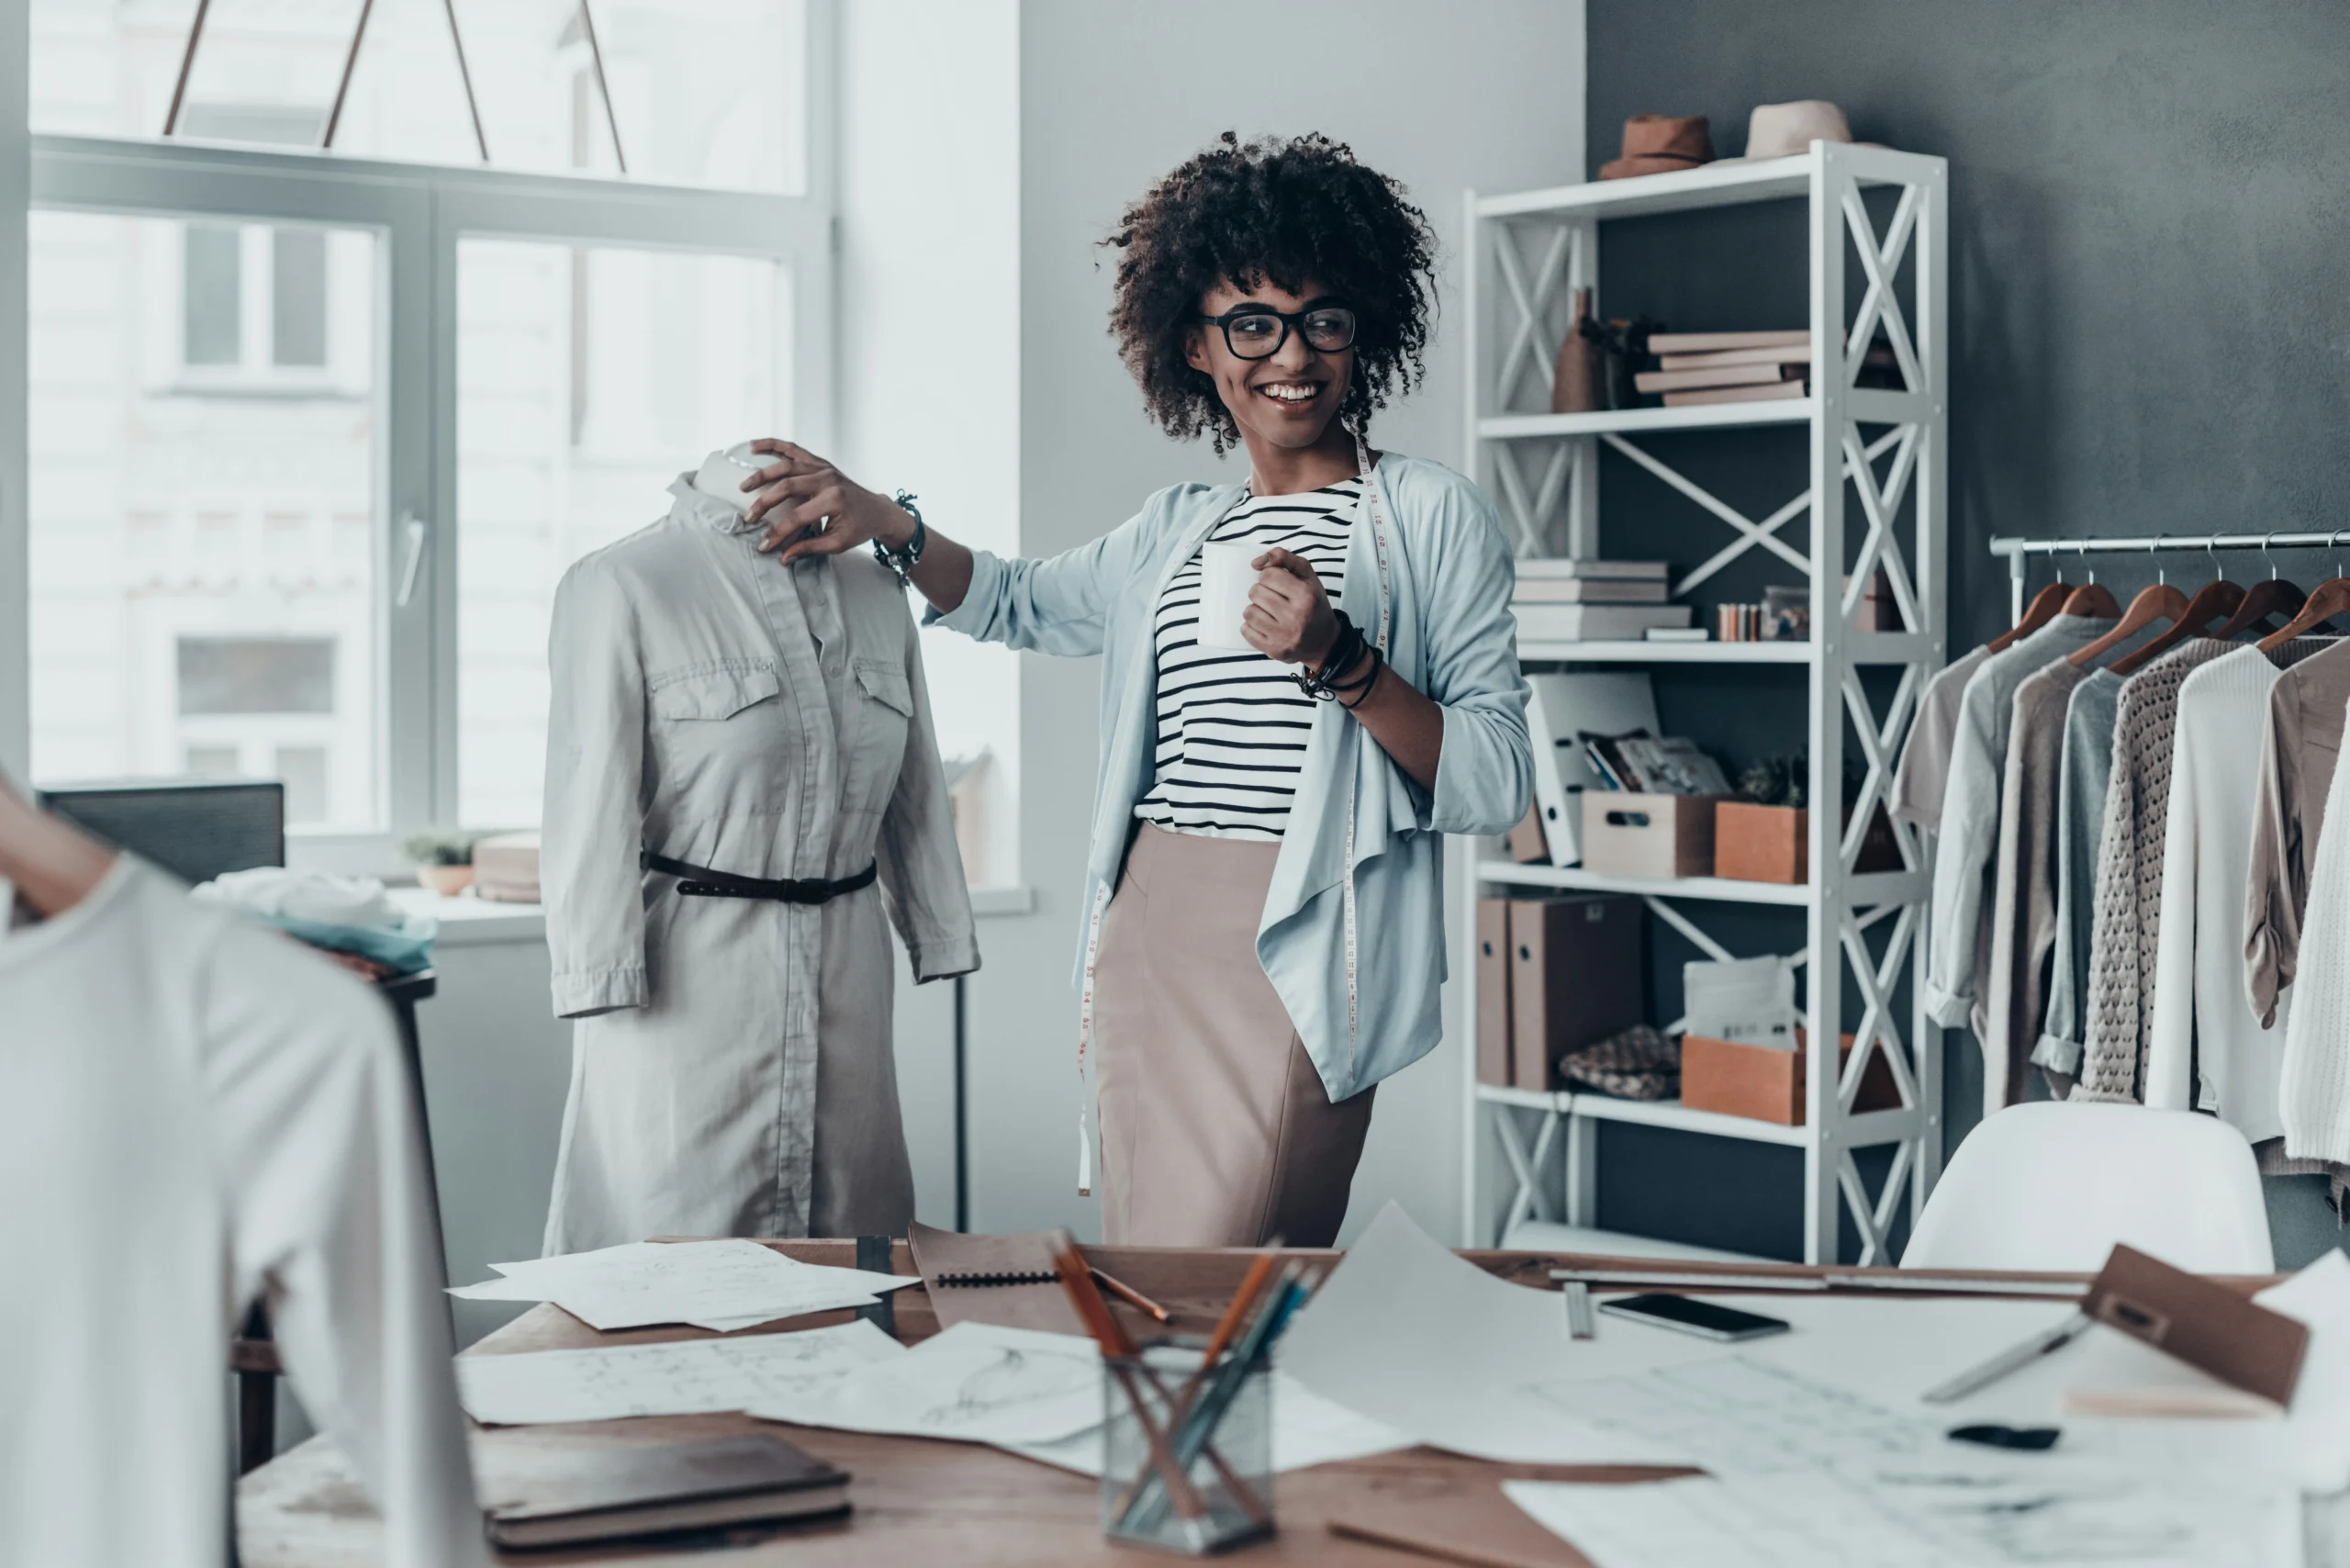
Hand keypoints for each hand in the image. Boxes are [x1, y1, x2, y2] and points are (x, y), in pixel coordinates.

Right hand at [739, 440, 914, 563]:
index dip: (778, 532)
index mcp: (833, 500)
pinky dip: (773, 445)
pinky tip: (755, 446)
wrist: (877, 510)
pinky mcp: (820, 462)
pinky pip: (793, 449)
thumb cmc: (859, 528)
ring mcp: (823, 467)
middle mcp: (827, 479)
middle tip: (748, 518)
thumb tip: (783, 557)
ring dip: (762, 474)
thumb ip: (809, 548)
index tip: (764, 545)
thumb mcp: (837, 543)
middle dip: (764, 503)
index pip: (797, 517)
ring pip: (786, 465)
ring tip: (743, 485)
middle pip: (787, 487)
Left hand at [1242, 548, 1341, 666]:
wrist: (1325, 642)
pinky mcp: (1273, 649)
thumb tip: (1256, 562)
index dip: (1269, 577)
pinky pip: (1246, 630)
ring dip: (1256, 609)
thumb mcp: (1308, 576)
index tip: (1278, 584)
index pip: (1268, 575)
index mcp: (1306, 595)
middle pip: (1255, 592)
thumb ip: (1284, 558)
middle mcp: (1296, 616)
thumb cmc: (1314, 606)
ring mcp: (1283, 635)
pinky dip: (1252, 626)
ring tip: (1269, 613)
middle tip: (1274, 600)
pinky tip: (1265, 626)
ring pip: (1249, 611)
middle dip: (1262, 593)